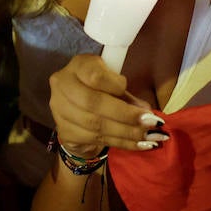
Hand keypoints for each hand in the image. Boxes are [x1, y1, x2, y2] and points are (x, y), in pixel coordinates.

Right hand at [48, 54, 162, 156]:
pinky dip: (121, 143)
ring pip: (95, 124)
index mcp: (78, 65)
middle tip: (151, 122)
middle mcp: (63, 85)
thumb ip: (127, 96)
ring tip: (149, 136)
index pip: (95, 76)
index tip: (137, 98)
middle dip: (126, 115)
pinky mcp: (65, 131)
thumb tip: (146, 112)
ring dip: (127, 132)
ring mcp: (59, 110)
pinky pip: (96, 139)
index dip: (117, 88)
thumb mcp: (113, 85)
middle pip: (94, 103)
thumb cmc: (100, 91)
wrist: (77, 112)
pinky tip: (139, 144)